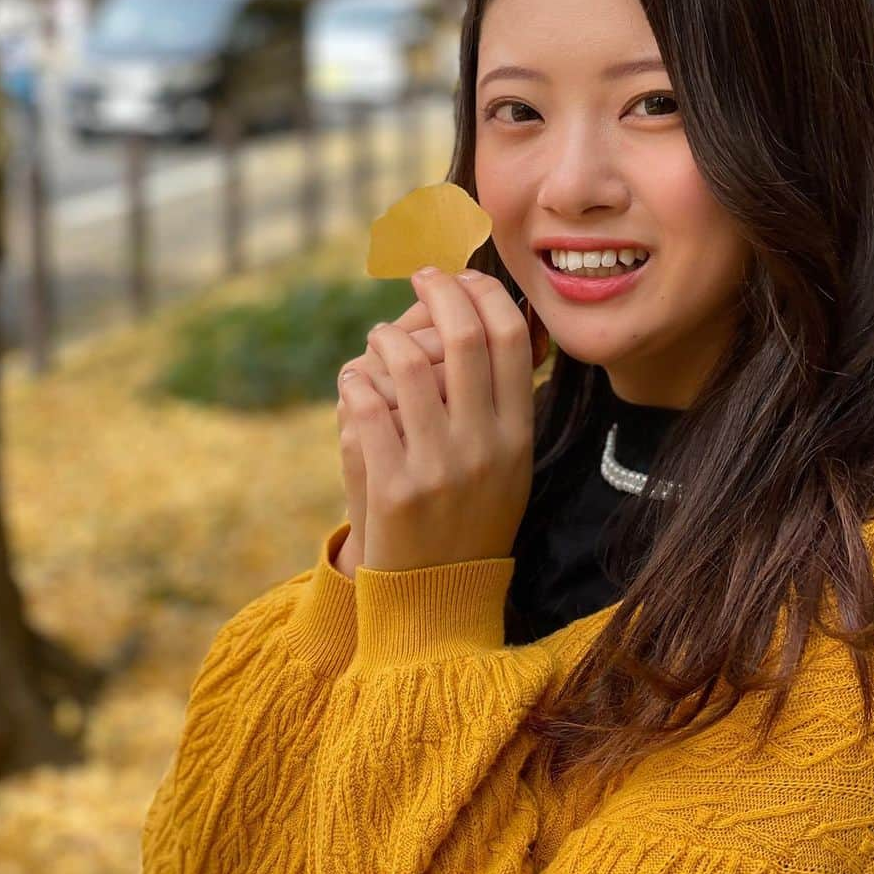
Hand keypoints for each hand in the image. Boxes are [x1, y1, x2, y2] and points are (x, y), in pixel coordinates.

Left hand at [337, 268, 533, 571]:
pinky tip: (355, 381)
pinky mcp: (393, 487)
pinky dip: (356, 381)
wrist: (437, 597)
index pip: (509, 338)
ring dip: (387, 335)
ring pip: (408, 364)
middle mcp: (484, 446)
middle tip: (421, 276)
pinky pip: (368, 406)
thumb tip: (496, 317)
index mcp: (517, 435)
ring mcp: (438, 467)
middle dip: (439, 291)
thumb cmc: (470, 516)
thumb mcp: (508, 462)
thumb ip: (504, 399)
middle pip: (464, 337)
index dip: (484, 293)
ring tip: (380, 338)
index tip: (462, 276)